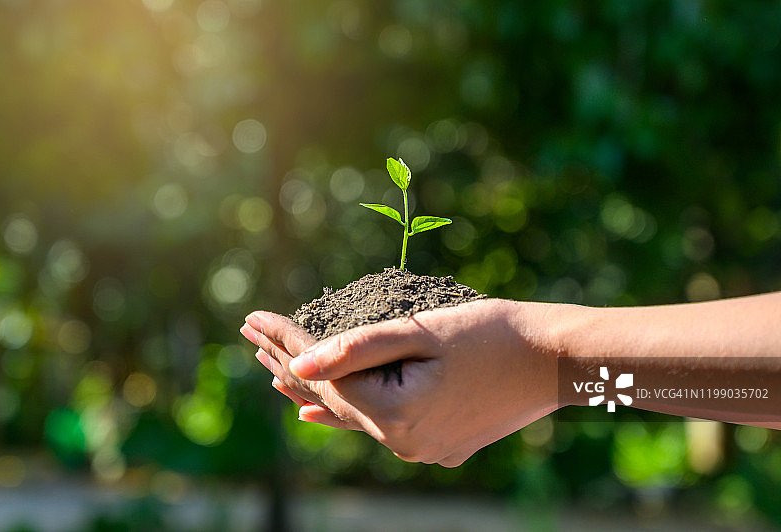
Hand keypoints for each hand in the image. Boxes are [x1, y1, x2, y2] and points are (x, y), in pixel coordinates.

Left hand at [241, 298, 559, 466]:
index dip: (286, 342)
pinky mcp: (438, 442)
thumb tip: (300, 365)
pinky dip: (345, 411)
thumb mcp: (421, 332)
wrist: (555, 360)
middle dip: (288, 361)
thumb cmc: (493, 334)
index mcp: (396, 415)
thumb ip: (357, 349)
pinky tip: (315, 413)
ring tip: (271, 370)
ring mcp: (421, 447)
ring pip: (351, 413)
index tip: (253, 317)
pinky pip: (377, 425)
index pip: (323, 374)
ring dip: (313, 386)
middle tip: (250, 333)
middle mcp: (403, 443)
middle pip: (330, 397)